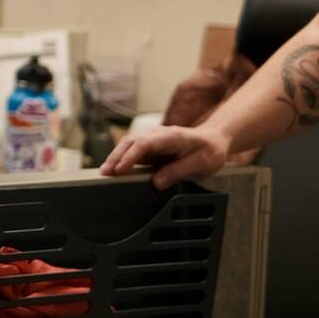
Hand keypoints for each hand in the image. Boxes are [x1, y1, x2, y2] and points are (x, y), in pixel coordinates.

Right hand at [99, 123, 231, 189]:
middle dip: (116, 156)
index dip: (131, 156)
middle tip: (105, 173)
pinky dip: (121, 159)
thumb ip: (178, 171)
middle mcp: (158, 135)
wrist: (214, 139)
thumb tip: (156, 182)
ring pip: (128, 144)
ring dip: (115, 157)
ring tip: (105, 173)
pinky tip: (113, 170)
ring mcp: (153, 139)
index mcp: (172, 136)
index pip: (146, 143)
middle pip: (131, 141)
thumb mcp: (201, 164)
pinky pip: (132, 151)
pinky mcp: (150, 146)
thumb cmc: (210, 150)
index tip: (120, 169)